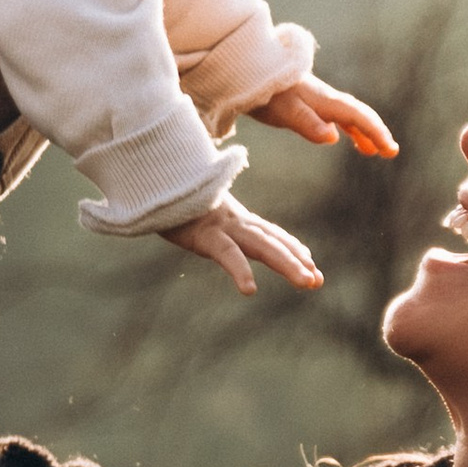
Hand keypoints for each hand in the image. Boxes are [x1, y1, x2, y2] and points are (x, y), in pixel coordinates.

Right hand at [159, 199, 324, 297]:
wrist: (149, 177)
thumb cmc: (167, 193)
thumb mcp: (190, 207)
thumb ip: (203, 216)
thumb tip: (202, 221)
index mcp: (231, 217)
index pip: (267, 232)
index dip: (289, 245)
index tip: (309, 259)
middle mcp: (233, 221)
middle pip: (271, 242)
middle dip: (297, 261)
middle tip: (318, 281)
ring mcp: (221, 226)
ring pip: (261, 247)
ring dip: (287, 264)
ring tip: (308, 282)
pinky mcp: (204, 234)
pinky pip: (226, 254)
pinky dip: (239, 271)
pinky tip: (249, 289)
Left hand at [250, 65, 399, 157]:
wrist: (243, 68)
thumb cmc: (263, 91)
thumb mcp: (284, 110)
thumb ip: (307, 123)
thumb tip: (332, 138)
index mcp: (323, 100)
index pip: (357, 117)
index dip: (376, 133)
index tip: (390, 150)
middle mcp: (323, 98)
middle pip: (357, 114)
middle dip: (376, 132)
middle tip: (390, 152)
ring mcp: (314, 98)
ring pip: (345, 115)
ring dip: (361, 132)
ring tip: (371, 151)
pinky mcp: (303, 100)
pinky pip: (331, 114)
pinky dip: (342, 126)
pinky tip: (338, 135)